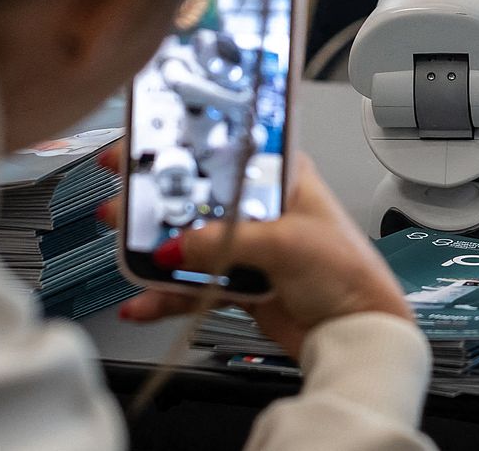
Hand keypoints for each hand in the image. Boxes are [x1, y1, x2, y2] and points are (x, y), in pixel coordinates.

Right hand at [96, 151, 410, 360]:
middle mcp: (261, 207)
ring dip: (154, 250)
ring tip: (124, 254)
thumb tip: (175, 245)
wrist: (358, 334)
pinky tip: (143, 301)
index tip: (141, 145)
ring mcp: (247, 246)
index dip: (181, 145)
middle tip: (120, 204)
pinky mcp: (239, 283)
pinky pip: (192, 284)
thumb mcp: (285, 243)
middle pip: (196, 196)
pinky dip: (167, 294)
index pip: (222, 149)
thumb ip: (225, 241)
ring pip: (188, 242)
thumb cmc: (347, 274)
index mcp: (280, 177)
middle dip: (155, 201)